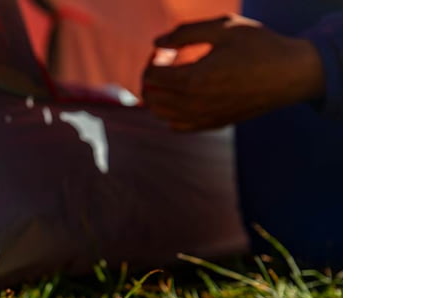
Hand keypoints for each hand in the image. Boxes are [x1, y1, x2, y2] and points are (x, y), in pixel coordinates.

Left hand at [141, 14, 324, 131]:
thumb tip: (157, 41)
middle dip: (151, 78)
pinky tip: (184, 96)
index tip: (166, 49)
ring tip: (172, 77)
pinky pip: (179, 126)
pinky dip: (172, 113)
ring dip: (159, 96)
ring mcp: (205, 118)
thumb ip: (185, 33)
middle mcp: (195, 104)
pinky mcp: (215, 124)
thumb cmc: (259, 46)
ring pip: (162, 115)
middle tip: (166, 62)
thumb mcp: (223, 27)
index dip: (153, 59)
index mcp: (194, 79)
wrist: (291, 74)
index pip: (151, 76)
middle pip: (152, 97)